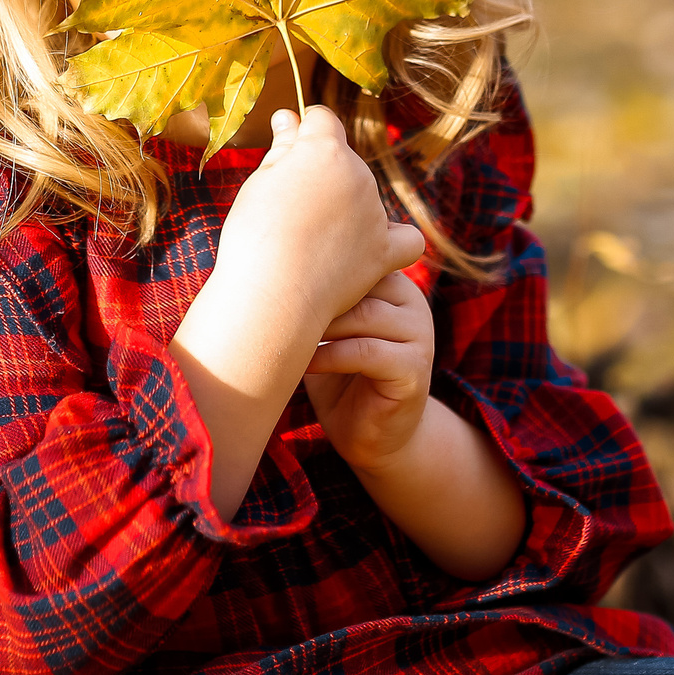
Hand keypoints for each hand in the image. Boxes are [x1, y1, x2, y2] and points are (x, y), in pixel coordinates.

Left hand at [169, 105, 423, 520]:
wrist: (372, 435)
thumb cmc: (337, 373)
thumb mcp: (323, 324)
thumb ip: (311, 289)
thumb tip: (254, 239)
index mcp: (392, 283)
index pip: (358, 255)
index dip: (316, 259)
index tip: (271, 262)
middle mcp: (412, 303)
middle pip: (362, 280)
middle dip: (314, 289)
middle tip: (270, 294)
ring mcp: (419, 336)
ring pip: (364, 314)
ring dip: (320, 323)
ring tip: (285, 330)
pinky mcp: (414, 372)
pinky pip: (368, 353)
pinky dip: (330, 355)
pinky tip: (304, 362)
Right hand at [216, 106, 422, 329]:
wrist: (271, 294)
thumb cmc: (255, 234)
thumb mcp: (261, 182)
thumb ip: (283, 147)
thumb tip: (288, 116)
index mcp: (325, 149)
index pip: (321, 119)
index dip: (302, 131)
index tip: (287, 152)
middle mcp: (358, 174)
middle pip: (343, 160)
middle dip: (320, 175)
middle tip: (287, 210)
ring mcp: (374, 213)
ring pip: (364, 197)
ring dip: (345, 208)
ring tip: (308, 242)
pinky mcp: (383, 252)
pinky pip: (407, 240)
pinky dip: (394, 239)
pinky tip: (372, 246)